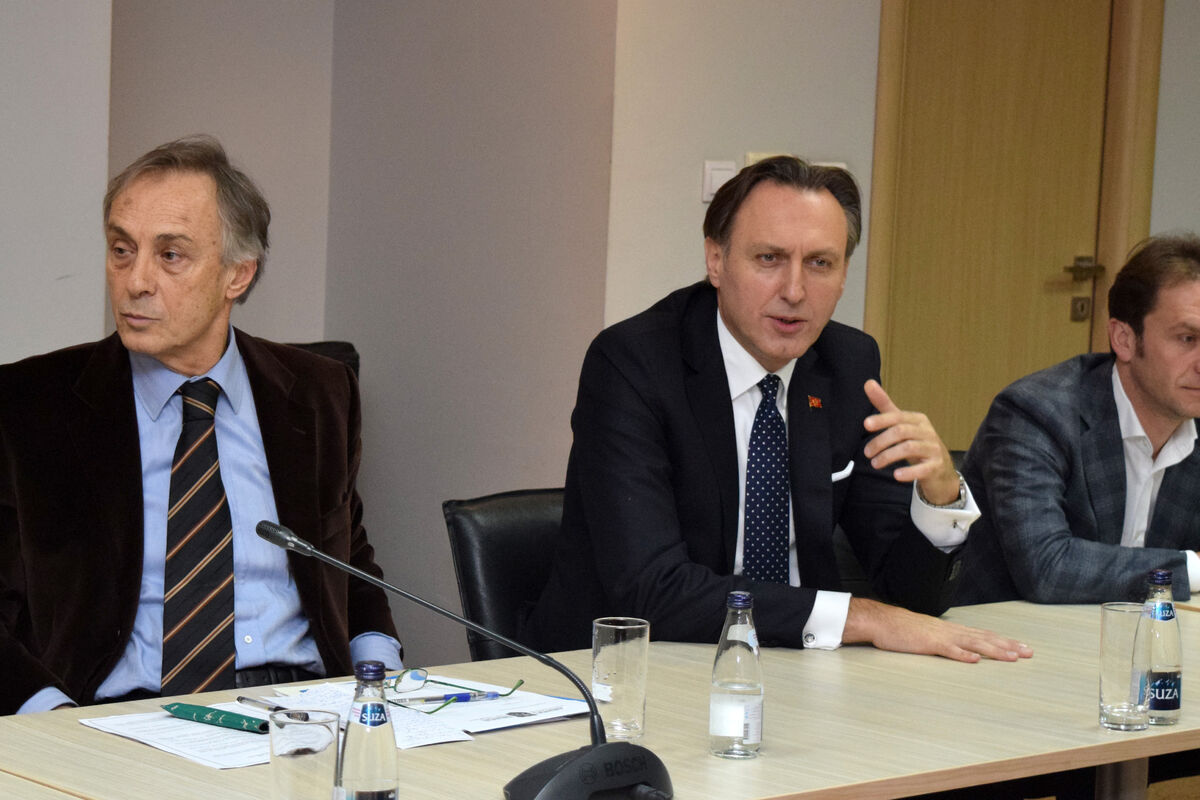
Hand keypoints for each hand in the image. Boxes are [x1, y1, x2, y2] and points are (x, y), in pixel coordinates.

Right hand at [843, 597, 1032, 662]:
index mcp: (951, 630)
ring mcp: (940, 637)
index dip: (1003, 641)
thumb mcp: (928, 635)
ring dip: (993, 650)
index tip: (1021, 647)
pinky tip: (975, 660)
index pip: (983, 635)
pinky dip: (962, 655)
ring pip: (972, 644)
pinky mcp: (927, 644)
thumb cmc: (901, 629)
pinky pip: (947, 650)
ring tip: (1012, 657)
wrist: (881, 621)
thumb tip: (961, 650)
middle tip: (1029, 652)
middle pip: (984, 638)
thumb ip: (945, 641)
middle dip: (1008, 645)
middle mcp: (950, 631)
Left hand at [862, 379, 958, 503]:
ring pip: (909, 448)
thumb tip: (868, 383)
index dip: (882, 420)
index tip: (866, 425)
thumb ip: (885, 406)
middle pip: (901, 432)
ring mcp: (933, 449)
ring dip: (888, 456)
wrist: (940, 470)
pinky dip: (909, 472)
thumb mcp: (902, 424)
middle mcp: (927, 432)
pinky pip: (923, 468)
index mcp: (918, 420)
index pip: (898, 417)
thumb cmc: (917, 443)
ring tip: (875, 463)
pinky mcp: (936, 466)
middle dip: (881, 442)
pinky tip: (896, 475)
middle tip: (867, 453)